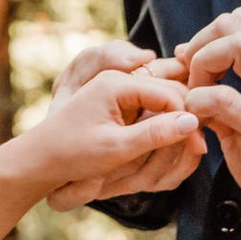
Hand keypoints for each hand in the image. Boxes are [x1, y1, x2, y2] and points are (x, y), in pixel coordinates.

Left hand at [43, 41, 201, 209]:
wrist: (41, 159)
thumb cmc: (72, 154)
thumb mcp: (116, 147)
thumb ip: (155, 134)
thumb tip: (192, 121)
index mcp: (116, 83)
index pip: (169, 91)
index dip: (188, 119)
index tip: (199, 147)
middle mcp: (118, 80)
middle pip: (169, 91)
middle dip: (185, 119)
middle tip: (199, 150)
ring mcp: (118, 90)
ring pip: (162, 100)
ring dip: (175, 123)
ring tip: (186, 149)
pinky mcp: (119, 104)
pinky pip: (151, 108)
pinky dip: (162, 125)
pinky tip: (168, 145)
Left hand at [176, 7, 240, 239]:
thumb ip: (230, 84)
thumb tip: (188, 57)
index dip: (208, 36)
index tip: (195, 66)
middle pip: (235, 24)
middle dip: (201, 44)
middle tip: (192, 79)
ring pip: (236, 46)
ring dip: (201, 67)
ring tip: (196, 98)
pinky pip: (222, 98)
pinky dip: (198, 103)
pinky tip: (199, 123)